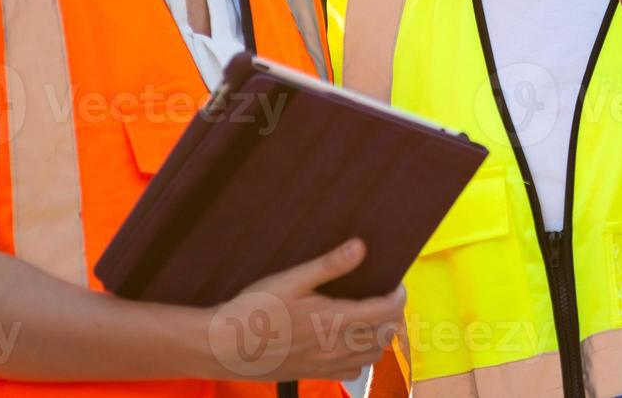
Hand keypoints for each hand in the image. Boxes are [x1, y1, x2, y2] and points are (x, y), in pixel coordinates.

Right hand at [205, 239, 404, 381]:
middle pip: (387, 334)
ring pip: (374, 356)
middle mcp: (338, 347)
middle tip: (383, 294)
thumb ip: (330, 264)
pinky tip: (348, 341)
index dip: (399, 295)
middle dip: (392, 314)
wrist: (223, 347)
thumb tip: (361, 247)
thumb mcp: (291, 279)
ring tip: (370, 316)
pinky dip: (362, 356)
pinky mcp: (315, 374)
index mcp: (337, 321)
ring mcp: (327, 365)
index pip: (388, 311)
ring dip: (380, 336)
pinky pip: (353, 371)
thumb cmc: (253, 309)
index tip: (395, 281)